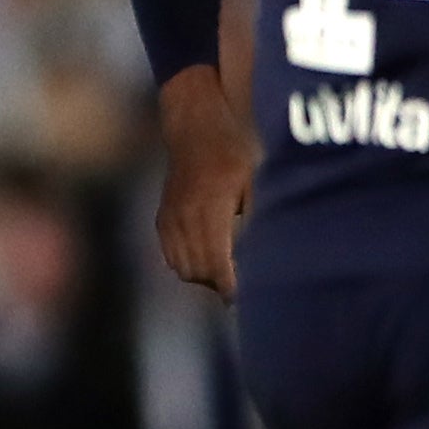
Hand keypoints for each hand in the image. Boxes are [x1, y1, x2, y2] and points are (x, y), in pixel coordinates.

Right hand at [154, 68, 250, 298]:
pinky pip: (171, 257)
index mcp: (211, 207)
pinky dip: (188, 265)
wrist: (195, 130)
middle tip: (242, 287)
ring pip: (183, 268)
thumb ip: (257, 220)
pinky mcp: (162, 219)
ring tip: (225, 274)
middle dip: (220, 284)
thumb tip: (266, 259)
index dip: (230, 286)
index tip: (245, 299)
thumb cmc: (233, 152)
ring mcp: (170, 218)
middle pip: (199, 271)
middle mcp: (185, 216)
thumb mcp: (255, 182)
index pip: (217, 262)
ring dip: (203, 277)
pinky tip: (206, 259)